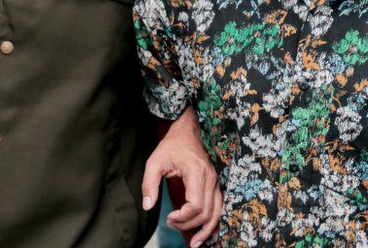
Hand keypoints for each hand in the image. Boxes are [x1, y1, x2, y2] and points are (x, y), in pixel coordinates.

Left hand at [142, 109, 221, 246]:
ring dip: (207, 229)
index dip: (183, 218)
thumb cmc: (171, 145)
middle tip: (172, 224)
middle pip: (206, 212)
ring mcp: (216, 181)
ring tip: (195, 243)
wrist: (188, 130)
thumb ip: (149, 184)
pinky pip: (219, 206)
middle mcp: (211, 179)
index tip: (168, 217)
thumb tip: (148, 206)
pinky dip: (214, 221)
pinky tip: (207, 232)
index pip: (196, 205)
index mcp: (197, 173)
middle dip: (189, 225)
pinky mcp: (216, 183)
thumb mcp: (154, 161)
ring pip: (217, 212)